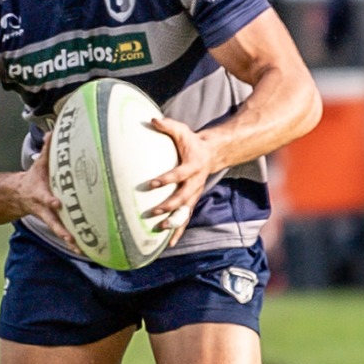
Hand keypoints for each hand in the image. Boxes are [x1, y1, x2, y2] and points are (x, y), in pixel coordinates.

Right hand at [16, 135, 83, 255]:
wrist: (17, 196)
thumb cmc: (34, 178)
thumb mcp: (38, 164)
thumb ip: (47, 150)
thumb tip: (53, 132)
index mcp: (40, 193)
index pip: (45, 197)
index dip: (50, 201)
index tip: (56, 203)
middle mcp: (43, 209)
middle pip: (52, 220)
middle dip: (60, 228)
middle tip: (69, 237)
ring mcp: (48, 218)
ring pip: (58, 230)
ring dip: (68, 240)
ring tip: (79, 249)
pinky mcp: (54, 224)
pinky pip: (64, 234)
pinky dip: (73, 243)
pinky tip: (84, 251)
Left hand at [145, 116, 217, 244]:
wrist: (212, 153)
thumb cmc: (192, 142)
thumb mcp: (182, 130)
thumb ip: (167, 125)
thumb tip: (152, 119)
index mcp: (192, 166)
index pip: (178, 174)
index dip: (166, 179)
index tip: (151, 183)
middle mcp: (195, 183)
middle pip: (182, 197)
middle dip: (168, 206)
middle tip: (152, 212)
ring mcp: (194, 194)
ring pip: (185, 211)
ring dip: (173, 222)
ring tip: (158, 230)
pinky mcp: (192, 201)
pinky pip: (185, 218)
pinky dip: (178, 231)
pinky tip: (169, 244)